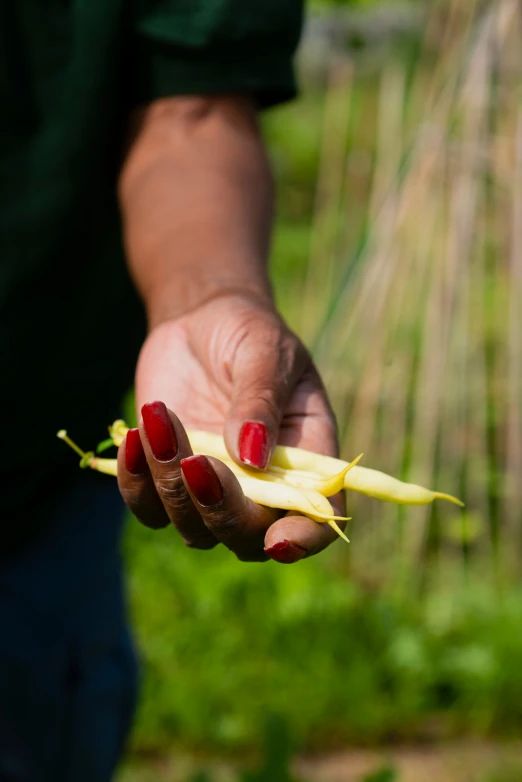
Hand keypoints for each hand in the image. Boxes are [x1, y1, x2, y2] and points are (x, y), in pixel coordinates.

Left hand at [118, 294, 342, 562]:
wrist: (201, 322)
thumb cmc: (248, 332)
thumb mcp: (265, 350)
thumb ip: (261, 399)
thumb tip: (252, 457)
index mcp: (306, 459)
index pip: (317, 517)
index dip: (305, 539)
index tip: (279, 540)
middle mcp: (262, 488)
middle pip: (247, 536)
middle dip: (221, 510)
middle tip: (198, 462)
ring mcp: (212, 490)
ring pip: (193, 528)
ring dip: (172, 484)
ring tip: (159, 419)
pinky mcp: (166, 480)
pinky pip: (147, 506)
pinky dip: (136, 482)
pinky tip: (134, 437)